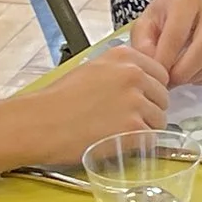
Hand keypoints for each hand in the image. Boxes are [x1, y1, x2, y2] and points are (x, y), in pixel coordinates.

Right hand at [22, 46, 168, 161]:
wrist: (38, 123)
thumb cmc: (58, 100)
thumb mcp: (92, 69)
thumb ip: (121, 71)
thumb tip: (144, 83)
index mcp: (124, 57)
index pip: (160, 73)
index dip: (150, 90)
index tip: (139, 100)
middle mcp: (134, 75)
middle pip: (163, 97)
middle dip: (150, 110)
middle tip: (126, 120)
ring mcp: (135, 101)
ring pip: (160, 119)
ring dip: (145, 129)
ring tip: (119, 132)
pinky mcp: (133, 127)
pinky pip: (152, 139)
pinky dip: (140, 144)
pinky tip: (120, 143)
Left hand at [132, 0, 201, 84]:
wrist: (190, 1)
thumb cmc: (165, 13)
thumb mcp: (146, 22)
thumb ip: (143, 44)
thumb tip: (154, 68)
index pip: (177, 37)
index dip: (163, 61)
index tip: (154, 74)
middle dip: (181, 74)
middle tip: (166, 81)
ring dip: (191, 77)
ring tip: (176, 73)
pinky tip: (193, 71)